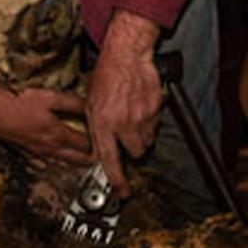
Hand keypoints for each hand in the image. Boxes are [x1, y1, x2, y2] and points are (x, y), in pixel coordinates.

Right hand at [0, 66, 93, 163]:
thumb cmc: (18, 102)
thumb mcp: (50, 97)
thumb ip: (72, 103)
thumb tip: (89, 105)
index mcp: (57, 134)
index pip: (84, 144)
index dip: (96, 144)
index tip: (106, 144)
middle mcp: (48, 147)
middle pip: (74, 158)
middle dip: (88, 160)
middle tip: (100, 162)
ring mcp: (35, 151)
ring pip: (59, 162)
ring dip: (72, 164)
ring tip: (82, 166)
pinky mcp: (23, 150)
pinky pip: (42, 161)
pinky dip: (52, 163)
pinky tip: (52, 163)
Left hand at [86, 11, 162, 195]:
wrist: (126, 55)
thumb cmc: (107, 75)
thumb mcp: (90, 103)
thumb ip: (96, 128)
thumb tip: (99, 147)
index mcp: (103, 124)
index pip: (110, 160)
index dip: (117, 180)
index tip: (123, 191)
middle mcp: (123, 124)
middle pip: (136, 153)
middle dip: (134, 148)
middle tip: (128, 135)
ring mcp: (141, 117)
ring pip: (148, 140)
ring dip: (143, 134)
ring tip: (134, 117)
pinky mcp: (156, 109)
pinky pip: (156, 124)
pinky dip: (151, 120)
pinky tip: (142, 106)